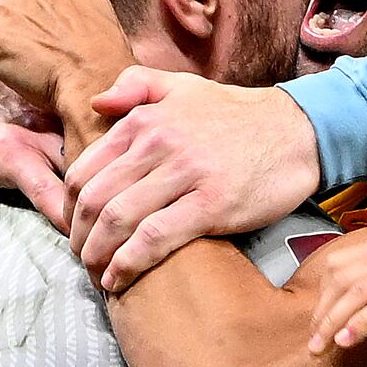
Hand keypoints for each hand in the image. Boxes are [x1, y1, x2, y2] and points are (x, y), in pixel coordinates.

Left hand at [65, 74, 323, 287]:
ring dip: (98, 256)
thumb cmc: (237, 116)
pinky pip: (155, 238)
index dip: (68, 208)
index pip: (82, 170)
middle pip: (94, 200)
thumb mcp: (183, 87)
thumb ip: (135, 86)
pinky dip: (129, 264)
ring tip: (97, 276)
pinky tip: (120, 280)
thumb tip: (95, 103)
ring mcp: (184, 174)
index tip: (74, 231)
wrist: (298, 131)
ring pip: (118, 220)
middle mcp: (157, 144)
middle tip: (82, 260)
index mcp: (143, 120)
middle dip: (79, 238)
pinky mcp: (211, 205)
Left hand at [297, 221, 366, 351]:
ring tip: (323, 350)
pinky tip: (348, 341)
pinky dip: (364, 323)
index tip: (315, 329)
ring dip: (335, 322)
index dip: (322, 298)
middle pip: (344, 278)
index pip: (342, 266)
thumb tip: (354, 318)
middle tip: (313, 347)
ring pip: (361, 290)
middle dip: (323, 314)